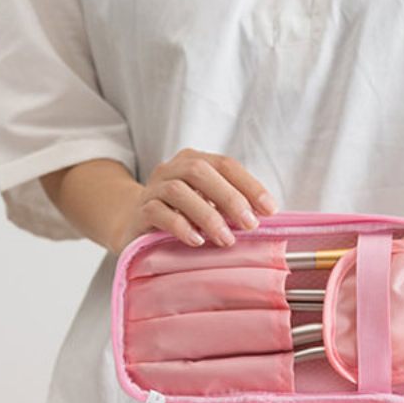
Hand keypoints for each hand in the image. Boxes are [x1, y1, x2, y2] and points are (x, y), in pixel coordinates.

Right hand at [115, 148, 277, 252]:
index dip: (249, 185)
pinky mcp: (140, 211)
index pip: (226, 165)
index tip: (270, 210)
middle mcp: (173, 170)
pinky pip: (158, 213)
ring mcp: (154, 189)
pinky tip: (196, 240)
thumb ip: (230, 207)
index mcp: (195, 162)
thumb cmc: (180, 215)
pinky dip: (180, 226)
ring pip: (178, 191)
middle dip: (230, 198)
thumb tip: (264, 219)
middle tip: (250, 225)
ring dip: (207, 215)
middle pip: (201, 172)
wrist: (133, 224)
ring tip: (226, 239)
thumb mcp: (208, 206)